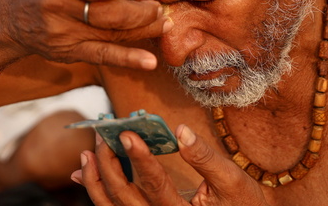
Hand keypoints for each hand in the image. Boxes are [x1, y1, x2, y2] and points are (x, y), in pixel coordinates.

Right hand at [5, 0, 168, 70]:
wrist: (12, 16)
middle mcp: (59, 7)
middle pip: (106, 15)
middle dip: (137, 13)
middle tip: (160, 7)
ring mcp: (64, 33)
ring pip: (109, 36)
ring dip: (141, 31)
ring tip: (164, 23)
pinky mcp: (70, 52)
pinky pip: (102, 57)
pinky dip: (128, 60)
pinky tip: (150, 62)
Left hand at [74, 125, 269, 205]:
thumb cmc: (243, 203)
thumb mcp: (232, 180)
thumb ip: (205, 157)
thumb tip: (180, 130)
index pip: (155, 184)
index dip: (139, 158)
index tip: (127, 132)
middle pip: (124, 197)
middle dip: (108, 164)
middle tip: (103, 133)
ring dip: (96, 181)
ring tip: (88, 152)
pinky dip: (98, 194)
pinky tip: (84, 174)